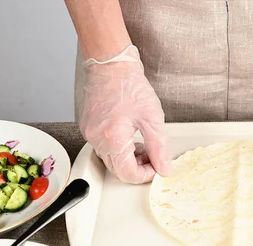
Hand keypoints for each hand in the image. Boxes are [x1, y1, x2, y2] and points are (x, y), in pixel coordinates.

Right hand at [78, 45, 170, 183]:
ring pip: (110, 160)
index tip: (157, 167)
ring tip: (142, 143)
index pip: (128, 174)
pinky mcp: (88, 127)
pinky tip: (129, 136)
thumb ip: (159, 148)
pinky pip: (103, 147)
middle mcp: (97, 139)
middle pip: (118, 170)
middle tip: (152, 155)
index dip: (146, 175)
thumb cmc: (129, 85)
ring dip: (128, 158)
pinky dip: (118, 148)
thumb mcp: (153, 118)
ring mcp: (90, 134)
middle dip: (138, 167)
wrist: (111, 64)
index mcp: (113, 139)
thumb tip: (164, 168)